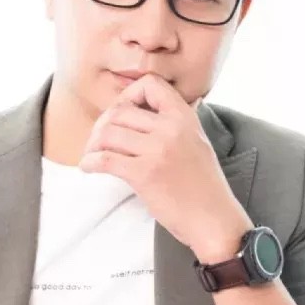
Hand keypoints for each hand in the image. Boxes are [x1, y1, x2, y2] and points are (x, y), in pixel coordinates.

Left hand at [78, 73, 252, 258]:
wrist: (215, 220)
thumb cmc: (205, 187)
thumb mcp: (196, 142)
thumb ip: (174, 124)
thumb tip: (143, 111)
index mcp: (185, 117)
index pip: (150, 84)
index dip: (129, 95)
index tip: (122, 113)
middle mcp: (171, 128)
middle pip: (120, 111)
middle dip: (102, 124)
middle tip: (98, 141)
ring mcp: (158, 150)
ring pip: (109, 132)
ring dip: (93, 144)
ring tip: (93, 155)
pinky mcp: (145, 174)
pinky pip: (105, 159)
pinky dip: (90, 161)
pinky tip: (89, 166)